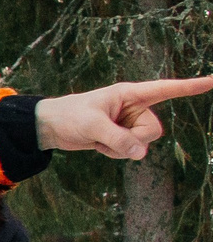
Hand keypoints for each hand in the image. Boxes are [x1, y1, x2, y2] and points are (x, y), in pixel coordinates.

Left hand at [34, 77, 212, 160]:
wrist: (50, 126)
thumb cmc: (69, 116)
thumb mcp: (92, 126)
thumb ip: (117, 139)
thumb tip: (140, 154)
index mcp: (130, 94)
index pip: (167, 89)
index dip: (191, 86)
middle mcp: (135, 108)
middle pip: (153, 131)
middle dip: (132, 139)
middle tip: (106, 134)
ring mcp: (130, 124)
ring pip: (143, 144)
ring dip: (120, 148)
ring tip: (98, 138)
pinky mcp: (123, 137)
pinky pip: (130, 152)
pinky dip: (114, 152)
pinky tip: (98, 144)